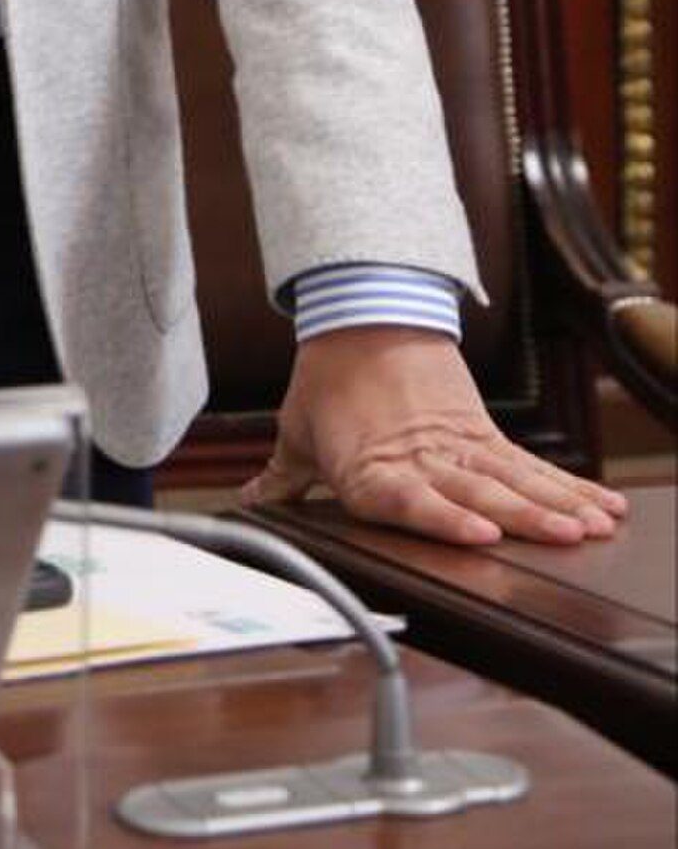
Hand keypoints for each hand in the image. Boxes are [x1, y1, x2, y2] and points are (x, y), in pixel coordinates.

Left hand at [242, 328, 627, 546]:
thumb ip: (281, 479)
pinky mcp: (482, 432)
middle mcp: (422, 460)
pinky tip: (599, 506)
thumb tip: (250, 506)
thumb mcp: (297, 430)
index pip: (409, 497)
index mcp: (371, 468)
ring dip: (553, 504)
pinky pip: (527, 464)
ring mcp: (458, 446)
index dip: (444, 515)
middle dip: (522, 517)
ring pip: (511, 479)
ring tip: (588, 526)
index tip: (478, 531)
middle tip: (563, 536)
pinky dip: (565, 485)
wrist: (361, 312)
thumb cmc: (326, 381)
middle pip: (477, 490)